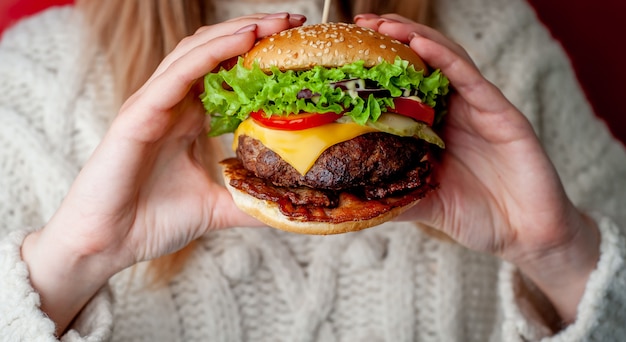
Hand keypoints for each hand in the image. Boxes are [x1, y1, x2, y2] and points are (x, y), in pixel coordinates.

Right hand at [21, 13, 305, 334]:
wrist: (106, 245)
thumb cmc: (151, 222)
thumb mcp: (214, 207)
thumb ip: (247, 201)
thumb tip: (285, 209)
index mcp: (187, 118)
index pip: (225, 71)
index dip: (259, 54)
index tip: (297, 45)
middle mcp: (170, 103)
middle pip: (214, 50)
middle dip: (255, 31)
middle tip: (294, 21)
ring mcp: (152, 105)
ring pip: (196, 52)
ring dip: (237, 32)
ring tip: (275, 22)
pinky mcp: (138, 115)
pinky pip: (177, 75)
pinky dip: (210, 54)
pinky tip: (242, 41)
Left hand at [355, 14, 598, 323]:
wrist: (526, 236)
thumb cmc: (479, 217)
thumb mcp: (426, 204)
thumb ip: (394, 195)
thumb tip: (351, 196)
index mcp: (438, 128)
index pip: (406, 85)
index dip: (379, 66)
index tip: (347, 51)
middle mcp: (458, 111)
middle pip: (424, 62)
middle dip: (394, 39)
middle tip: (362, 24)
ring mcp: (480, 109)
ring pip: (447, 60)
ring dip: (416, 38)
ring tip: (386, 25)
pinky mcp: (503, 114)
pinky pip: (471, 80)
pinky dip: (446, 59)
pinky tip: (421, 44)